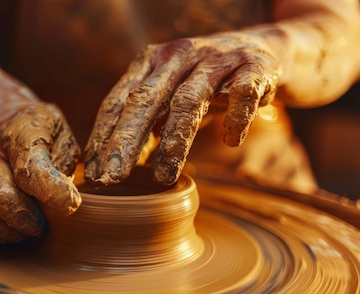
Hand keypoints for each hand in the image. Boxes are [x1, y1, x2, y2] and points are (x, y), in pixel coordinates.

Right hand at [0, 103, 80, 242]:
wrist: (3, 117)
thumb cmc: (43, 131)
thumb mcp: (63, 135)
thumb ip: (64, 165)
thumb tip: (67, 200)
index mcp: (21, 131)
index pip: (31, 168)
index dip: (53, 191)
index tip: (71, 205)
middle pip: (1, 196)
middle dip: (28, 218)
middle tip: (45, 223)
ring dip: (10, 228)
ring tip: (30, 228)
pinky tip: (14, 228)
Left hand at [84, 30, 281, 185]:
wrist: (266, 48)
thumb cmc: (206, 81)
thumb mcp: (170, 95)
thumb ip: (145, 124)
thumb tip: (111, 167)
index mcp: (151, 61)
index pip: (119, 100)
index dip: (103, 137)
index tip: (93, 174)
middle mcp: (179, 55)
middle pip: (145, 99)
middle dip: (125, 141)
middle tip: (111, 178)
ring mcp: (216, 58)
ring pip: (188, 101)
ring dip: (174, 141)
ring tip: (163, 177)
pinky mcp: (254, 66)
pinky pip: (242, 93)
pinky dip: (235, 118)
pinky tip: (230, 140)